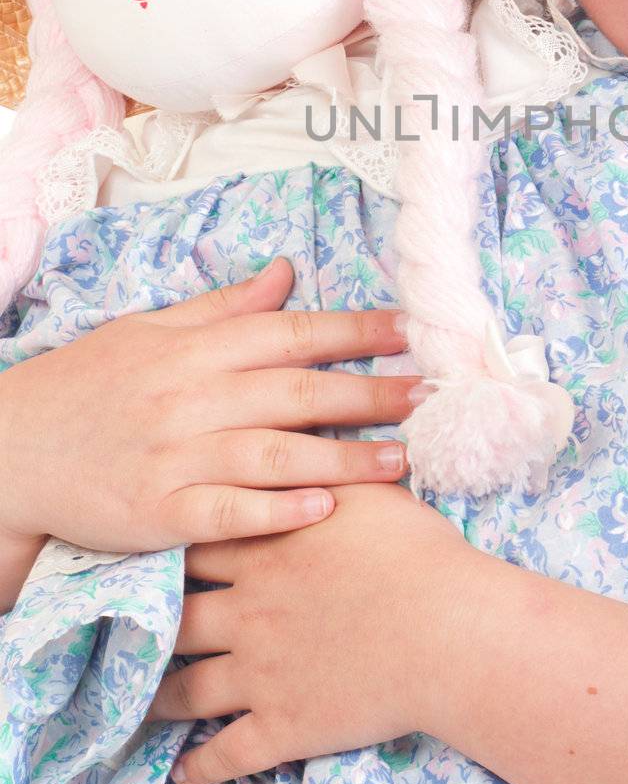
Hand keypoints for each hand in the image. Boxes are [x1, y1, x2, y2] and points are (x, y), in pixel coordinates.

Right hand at [0, 258, 424, 554]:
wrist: (10, 448)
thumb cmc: (86, 384)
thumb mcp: (149, 329)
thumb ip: (224, 307)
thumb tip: (286, 271)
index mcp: (195, 348)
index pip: (290, 332)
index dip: (355, 330)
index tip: (412, 331)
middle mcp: (191, 396)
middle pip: (296, 391)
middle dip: (369, 393)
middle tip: (430, 396)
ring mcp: (174, 455)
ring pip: (273, 453)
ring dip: (342, 456)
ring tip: (401, 461)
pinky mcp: (157, 511)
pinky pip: (226, 511)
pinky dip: (275, 510)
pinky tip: (323, 510)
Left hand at [148, 483, 474, 783]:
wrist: (447, 630)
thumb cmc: (417, 553)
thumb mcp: (370, 491)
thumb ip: (329, 467)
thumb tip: (314, 437)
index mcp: (267, 550)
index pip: (198, 543)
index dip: (173, 545)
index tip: (155, 549)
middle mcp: (248, 612)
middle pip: (178, 616)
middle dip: (153, 621)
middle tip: (133, 626)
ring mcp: (260, 674)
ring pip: (188, 690)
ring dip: (162, 698)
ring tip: (144, 703)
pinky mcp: (282, 726)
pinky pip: (227, 753)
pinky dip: (201, 767)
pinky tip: (186, 772)